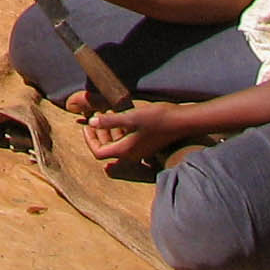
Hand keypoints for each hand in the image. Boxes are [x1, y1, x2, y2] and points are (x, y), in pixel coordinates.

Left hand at [73, 97, 188, 163]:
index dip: (89, 140)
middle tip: (94, 117)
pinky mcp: (146, 145)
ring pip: (117, 145)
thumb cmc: (157, 118)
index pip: (99, 152)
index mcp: (125, 150)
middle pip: (107, 150)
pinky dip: (120, 131)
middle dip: (98, 134)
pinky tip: (121, 118)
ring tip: (106, 115)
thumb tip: (91, 122)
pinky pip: (126, 142)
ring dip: (109, 131)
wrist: (182, 122)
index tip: (86, 125)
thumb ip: (110, 121)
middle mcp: (131, 154)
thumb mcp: (130, 117)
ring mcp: (139, 151)